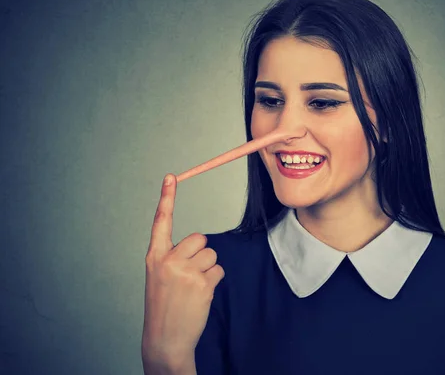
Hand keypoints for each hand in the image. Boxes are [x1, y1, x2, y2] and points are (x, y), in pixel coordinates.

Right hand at [142, 174, 224, 370]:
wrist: (165, 339)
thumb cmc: (163, 306)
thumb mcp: (158, 277)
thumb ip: (171, 257)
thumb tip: (197, 244)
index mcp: (154, 257)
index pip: (161, 222)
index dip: (167, 198)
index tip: (171, 176)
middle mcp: (168, 260)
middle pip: (199, 238)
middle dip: (200, 253)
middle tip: (189, 275)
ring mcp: (185, 271)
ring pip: (211, 254)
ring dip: (207, 269)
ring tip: (193, 288)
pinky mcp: (202, 283)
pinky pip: (219, 270)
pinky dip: (214, 281)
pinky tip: (200, 295)